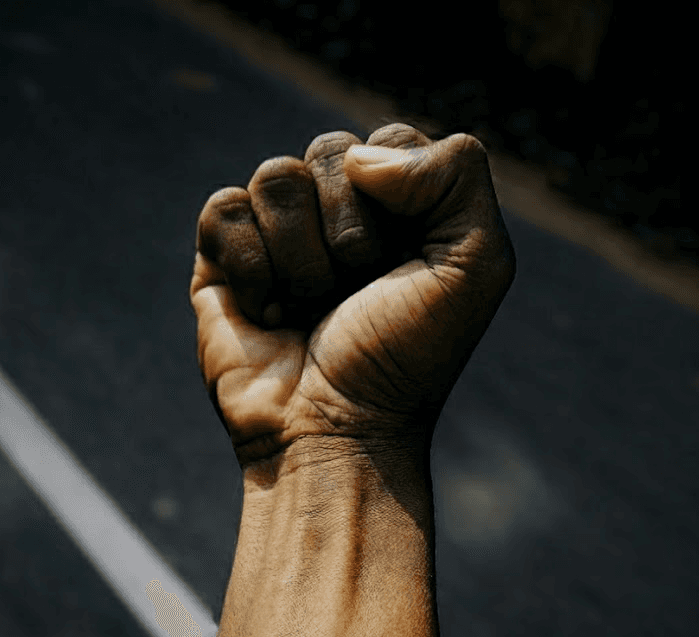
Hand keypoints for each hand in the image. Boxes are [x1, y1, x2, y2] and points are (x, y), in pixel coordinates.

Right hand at [190, 123, 515, 472]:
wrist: (336, 431)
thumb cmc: (405, 357)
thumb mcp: (475, 267)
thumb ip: (457, 175)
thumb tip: (359, 156)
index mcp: (401, 209)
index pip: (387, 142)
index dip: (398, 203)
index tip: (402, 268)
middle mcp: (338, 213)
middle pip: (331, 151)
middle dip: (350, 235)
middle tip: (354, 296)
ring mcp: (279, 233)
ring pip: (275, 176)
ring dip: (301, 260)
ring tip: (309, 312)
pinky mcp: (223, 258)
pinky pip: (225, 209)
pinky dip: (251, 269)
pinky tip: (268, 315)